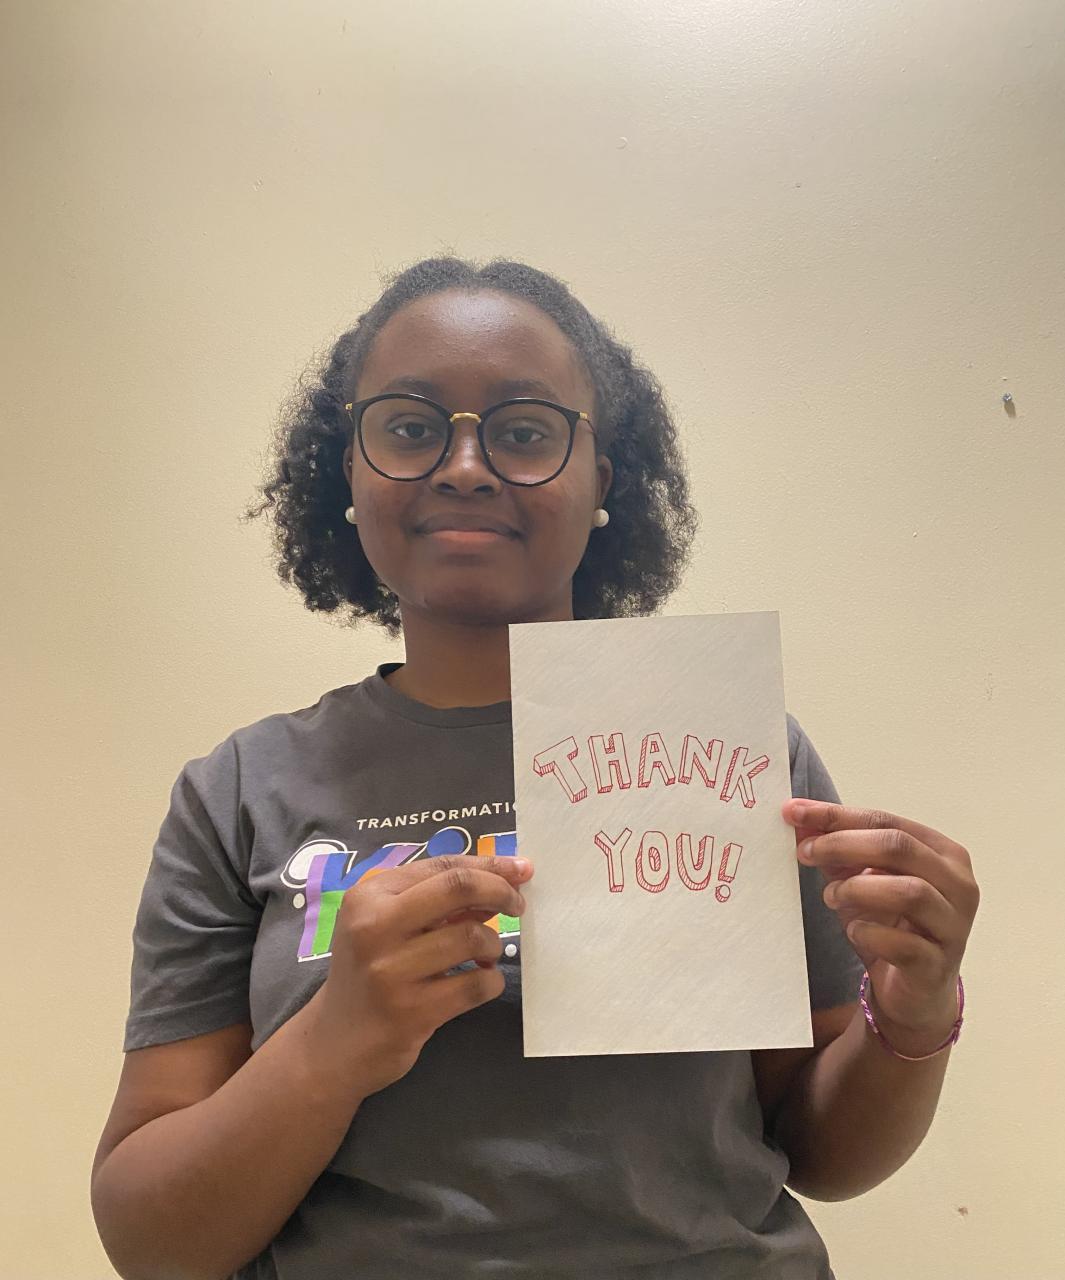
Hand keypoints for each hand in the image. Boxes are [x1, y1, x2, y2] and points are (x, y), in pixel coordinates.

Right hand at [310, 854, 533, 1096]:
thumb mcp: (386, 923)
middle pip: (459, 887)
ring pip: (474, 937)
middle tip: (517, 905)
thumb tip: (503, 878)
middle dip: (500, 891)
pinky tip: (480, 981)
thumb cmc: (370, 970)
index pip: (442, 866)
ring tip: (485, 955)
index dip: (489, 864)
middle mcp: (375, 927)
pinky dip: (491, 980)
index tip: (520, 869)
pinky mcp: (412, 1012)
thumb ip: (432, 899)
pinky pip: (477, 984)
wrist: (337, 1042)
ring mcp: (391, 971)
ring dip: (493, 945)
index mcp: (369, 896)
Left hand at [783, 800, 978, 1050]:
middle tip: (805, 852)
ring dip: (858, 889)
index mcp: (942, 853)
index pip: (885, 821)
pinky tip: (853, 931)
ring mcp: (953, 926)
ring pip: (909, 892)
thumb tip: (798, 819)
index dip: (837, 815)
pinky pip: (904, 944)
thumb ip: (836, 850)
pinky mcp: (938, 965)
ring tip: (830, 897)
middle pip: (899, 847)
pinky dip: (869, 933)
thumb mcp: (859, 880)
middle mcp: (958, 885)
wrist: (912, 992)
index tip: (793, 812)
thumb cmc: (889, 925)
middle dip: (843, 845)